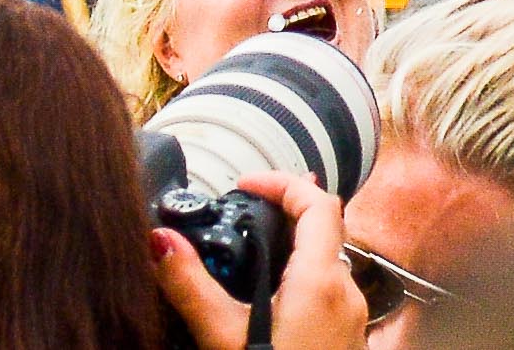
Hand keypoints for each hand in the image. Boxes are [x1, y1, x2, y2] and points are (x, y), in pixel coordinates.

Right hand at [149, 175, 365, 349]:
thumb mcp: (222, 336)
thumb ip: (191, 285)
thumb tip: (160, 242)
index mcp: (322, 281)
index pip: (318, 201)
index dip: (281, 181)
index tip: (246, 182)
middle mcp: (346, 293)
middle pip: (324, 229)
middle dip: (282, 216)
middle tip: (242, 216)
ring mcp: (352, 319)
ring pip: (326, 264)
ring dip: (290, 254)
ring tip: (246, 261)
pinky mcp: (348, 341)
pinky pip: (327, 296)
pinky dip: (299, 285)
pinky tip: (268, 306)